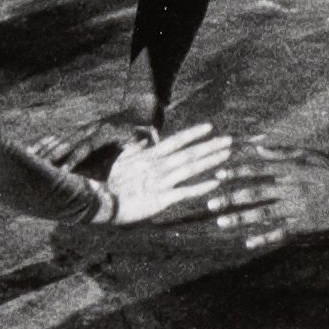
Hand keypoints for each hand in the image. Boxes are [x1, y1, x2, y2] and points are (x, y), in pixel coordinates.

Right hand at [26, 82, 163, 171]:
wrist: (138, 110)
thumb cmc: (143, 127)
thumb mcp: (146, 131)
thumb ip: (145, 136)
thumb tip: (150, 138)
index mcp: (103, 132)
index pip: (84, 147)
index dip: (73, 158)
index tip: (63, 170)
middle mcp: (90, 129)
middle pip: (67, 142)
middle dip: (52, 154)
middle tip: (37, 165)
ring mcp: (85, 129)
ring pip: (61, 139)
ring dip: (45, 148)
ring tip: (28, 155)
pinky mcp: (82, 131)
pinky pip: (62, 138)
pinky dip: (47, 143)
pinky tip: (33, 149)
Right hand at [104, 121, 237, 225]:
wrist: (99, 201)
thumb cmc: (108, 180)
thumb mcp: (121, 159)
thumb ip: (135, 148)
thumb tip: (145, 139)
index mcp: (149, 155)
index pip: (176, 140)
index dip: (193, 133)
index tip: (210, 127)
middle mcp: (158, 166)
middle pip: (189, 153)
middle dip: (210, 146)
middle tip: (229, 140)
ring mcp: (161, 182)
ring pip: (191, 168)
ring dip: (210, 161)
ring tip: (227, 155)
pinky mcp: (161, 199)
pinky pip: (186, 192)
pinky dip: (201, 187)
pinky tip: (216, 183)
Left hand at [209, 146, 328, 251]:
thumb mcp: (308, 154)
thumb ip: (281, 153)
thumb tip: (257, 147)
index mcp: (290, 169)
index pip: (257, 169)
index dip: (236, 172)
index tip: (217, 174)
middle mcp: (291, 188)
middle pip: (255, 193)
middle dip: (231, 198)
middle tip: (209, 203)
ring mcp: (298, 207)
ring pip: (264, 213)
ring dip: (241, 218)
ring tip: (221, 222)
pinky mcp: (306, 224)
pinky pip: (282, 232)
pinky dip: (265, 237)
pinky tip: (249, 242)